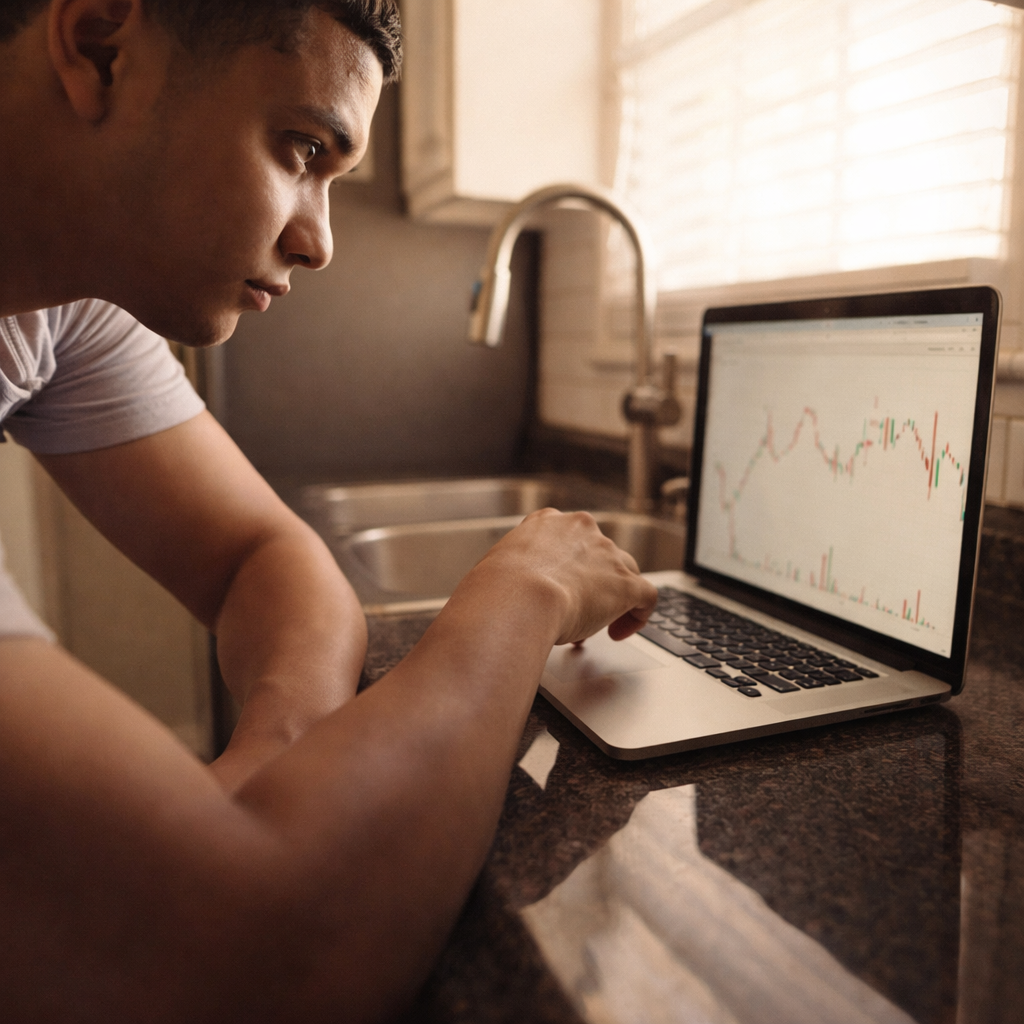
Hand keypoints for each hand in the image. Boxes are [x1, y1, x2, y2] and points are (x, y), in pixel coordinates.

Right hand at [468, 509, 658, 645]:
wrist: (519, 598)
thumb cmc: (496, 590)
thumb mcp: (494, 571)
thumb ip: (509, 577)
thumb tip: (501, 598)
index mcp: (546, 524)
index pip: (567, 539)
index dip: (567, 568)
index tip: (559, 589)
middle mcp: (581, 530)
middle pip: (599, 554)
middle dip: (590, 583)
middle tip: (574, 612)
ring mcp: (607, 555)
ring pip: (624, 572)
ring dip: (614, 598)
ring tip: (596, 625)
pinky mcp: (626, 583)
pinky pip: (646, 596)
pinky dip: (638, 615)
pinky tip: (619, 632)